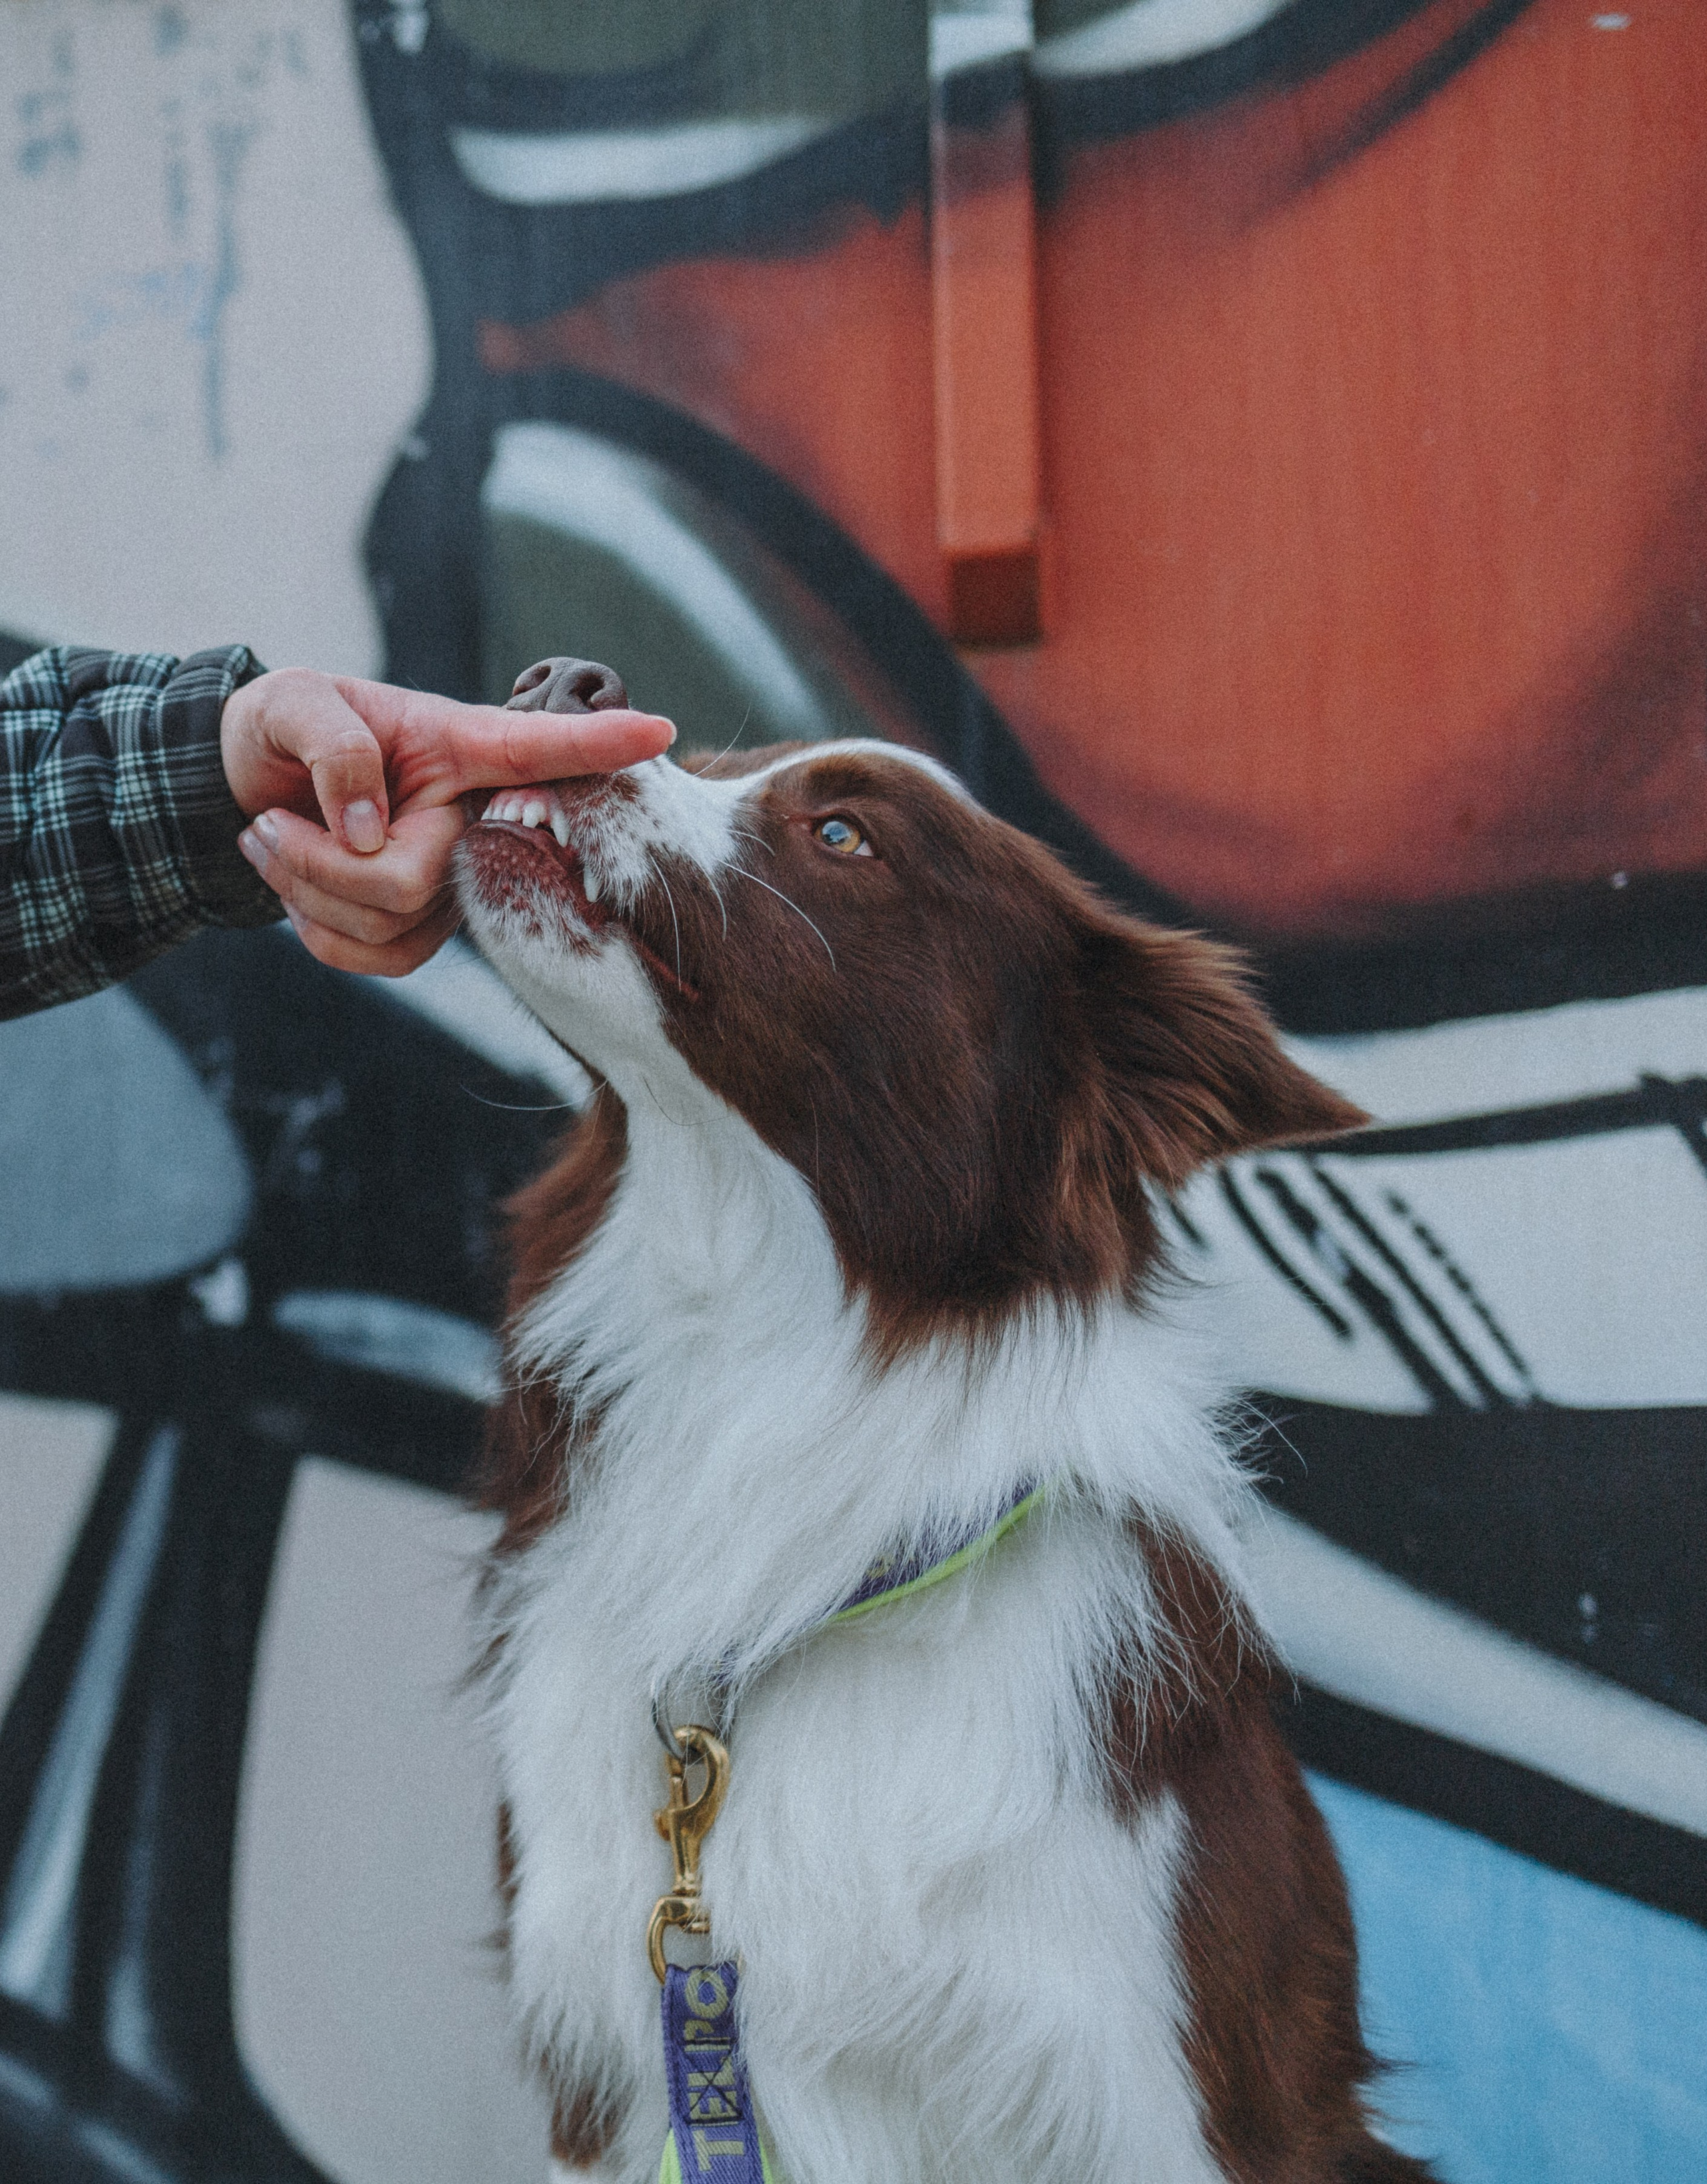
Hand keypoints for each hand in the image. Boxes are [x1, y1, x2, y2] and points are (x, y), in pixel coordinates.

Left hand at [223, 667, 673, 974]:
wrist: (249, 788)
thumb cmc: (281, 730)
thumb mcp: (290, 703)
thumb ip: (334, 748)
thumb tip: (369, 830)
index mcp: (461, 747)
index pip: (542, 750)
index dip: (600, 744)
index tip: (659, 730)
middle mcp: (473, 819)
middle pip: (411, 879)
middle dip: (318, 864)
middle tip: (266, 824)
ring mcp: (452, 881)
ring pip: (386, 925)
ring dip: (301, 888)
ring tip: (270, 836)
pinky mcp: (422, 928)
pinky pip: (371, 960)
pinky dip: (312, 928)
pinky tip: (294, 882)